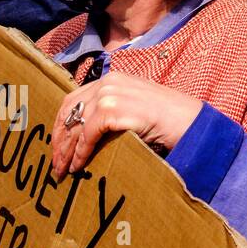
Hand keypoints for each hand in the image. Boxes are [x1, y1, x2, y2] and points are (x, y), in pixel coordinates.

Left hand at [51, 72, 202, 178]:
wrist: (190, 122)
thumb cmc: (169, 119)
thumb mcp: (135, 107)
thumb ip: (113, 110)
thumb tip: (85, 134)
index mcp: (113, 78)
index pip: (74, 99)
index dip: (61, 124)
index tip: (58, 145)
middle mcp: (109, 82)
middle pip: (69, 111)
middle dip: (60, 139)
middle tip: (55, 163)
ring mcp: (111, 94)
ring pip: (75, 125)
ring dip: (66, 150)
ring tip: (63, 170)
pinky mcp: (114, 109)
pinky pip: (87, 135)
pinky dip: (80, 152)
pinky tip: (78, 166)